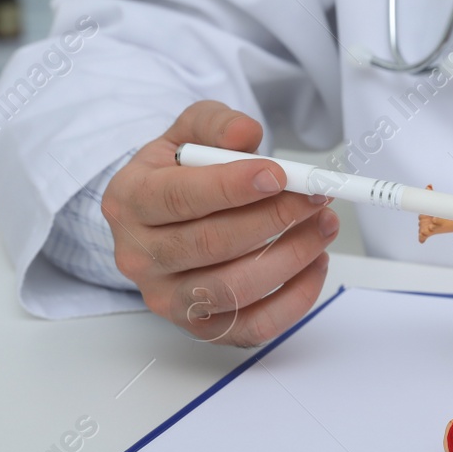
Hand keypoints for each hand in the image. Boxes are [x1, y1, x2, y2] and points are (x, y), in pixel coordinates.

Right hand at [101, 101, 338, 345]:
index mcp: (129, 200)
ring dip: (291, 257)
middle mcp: (138, 256)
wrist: (162, 217)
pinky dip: (294, 299)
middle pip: (209, 244)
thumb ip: (216, 124)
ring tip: (323, 226)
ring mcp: (166, 297)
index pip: (177, 197)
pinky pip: (251, 327)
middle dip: (273, 219)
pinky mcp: (198, 327)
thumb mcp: (189, 132)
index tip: (278, 174)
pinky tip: (314, 264)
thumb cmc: (179, 174)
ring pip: (233, 289)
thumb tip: (245, 133)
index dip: (231, 187)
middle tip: (315, 197)